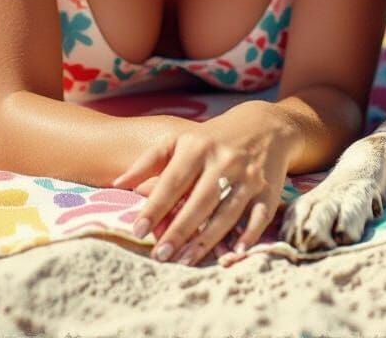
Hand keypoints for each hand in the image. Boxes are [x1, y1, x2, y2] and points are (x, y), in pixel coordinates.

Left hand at [112, 101, 298, 264]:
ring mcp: (250, 175)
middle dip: (179, 230)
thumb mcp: (180, 140)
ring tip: (184, 261)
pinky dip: (249, 236)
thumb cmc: (213, 138)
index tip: (137, 230)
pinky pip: (259, 216)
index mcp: (199, 146)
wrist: (264, 125)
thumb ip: (149, 161)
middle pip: (200, 201)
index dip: (155, 206)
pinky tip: (234, 254)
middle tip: (159, 256)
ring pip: (227, 213)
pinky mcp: (269, 189)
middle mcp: (225, 160)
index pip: (174, 180)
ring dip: (206, 240)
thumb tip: (117, 184)